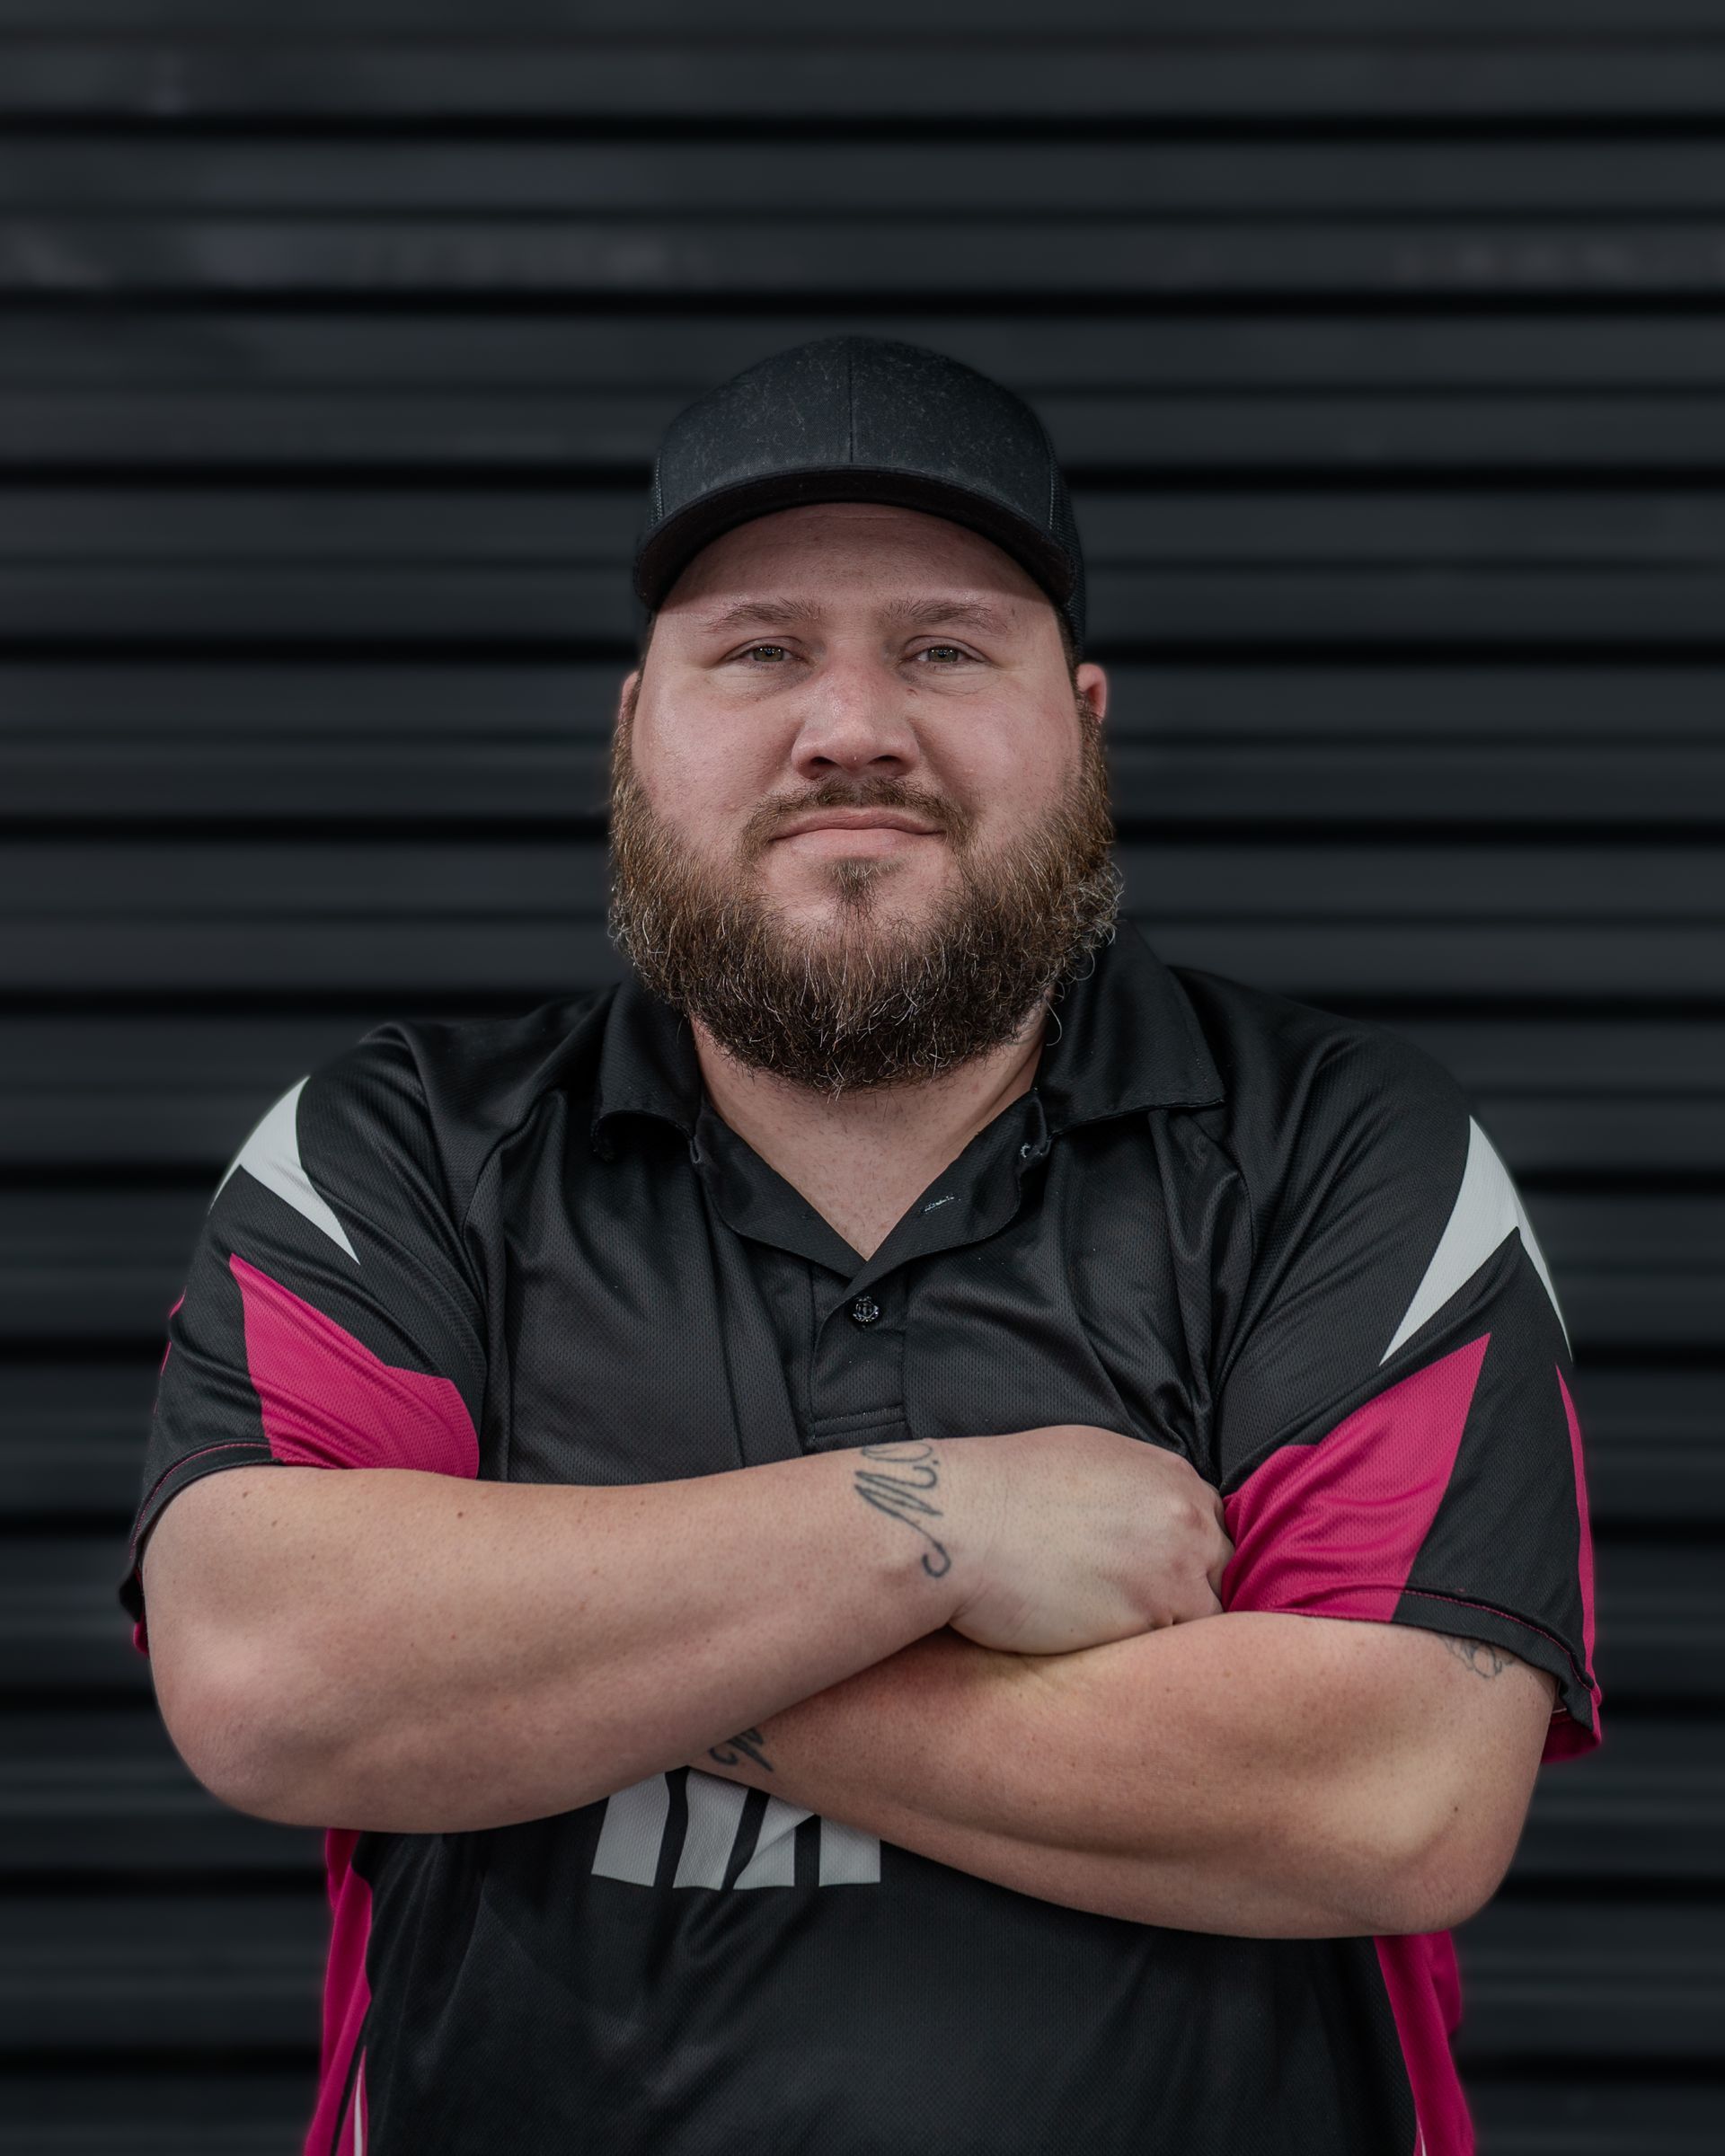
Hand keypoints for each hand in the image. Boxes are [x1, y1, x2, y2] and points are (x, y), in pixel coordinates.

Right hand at [942, 1425, 1230, 1655]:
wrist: (958, 1523)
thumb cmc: (1002, 1487)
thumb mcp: (1085, 1456)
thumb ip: (1135, 1485)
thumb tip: (1143, 1511)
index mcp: (1172, 1475)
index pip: (1211, 1530)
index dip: (1184, 1560)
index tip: (1152, 1579)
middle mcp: (1187, 1519)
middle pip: (1220, 1575)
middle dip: (1187, 1596)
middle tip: (1134, 1615)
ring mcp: (1176, 1571)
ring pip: (1203, 1621)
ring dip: (1168, 1634)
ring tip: (1115, 1639)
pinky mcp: (1152, 1622)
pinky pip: (1172, 1655)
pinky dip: (1148, 1662)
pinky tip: (1105, 1652)